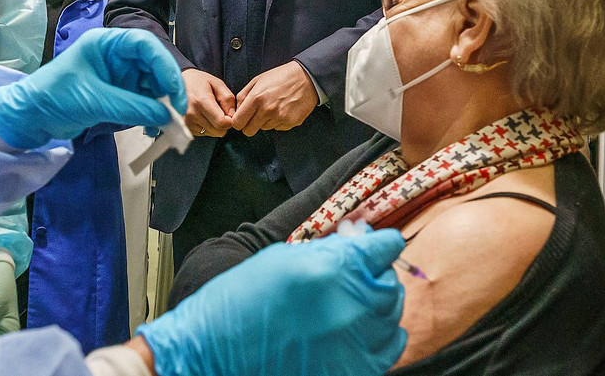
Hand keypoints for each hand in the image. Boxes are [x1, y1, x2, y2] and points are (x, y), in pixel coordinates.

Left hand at [0, 28, 186, 148]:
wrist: (30, 116)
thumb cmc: (54, 97)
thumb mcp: (94, 101)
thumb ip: (132, 107)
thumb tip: (167, 117)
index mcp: (107, 44)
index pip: (145, 45)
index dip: (164, 66)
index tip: (174, 91)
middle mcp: (116, 55)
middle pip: (153, 65)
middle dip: (167, 88)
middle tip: (177, 113)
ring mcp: (117, 75)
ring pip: (151, 84)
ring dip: (161, 103)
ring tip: (168, 125)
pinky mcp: (117, 93)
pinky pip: (142, 99)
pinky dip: (151, 112)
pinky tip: (155, 127)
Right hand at [136, 230, 407, 375]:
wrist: (212, 355)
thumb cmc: (239, 302)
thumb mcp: (281, 259)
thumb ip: (328, 250)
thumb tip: (360, 242)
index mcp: (331, 270)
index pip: (384, 248)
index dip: (380, 243)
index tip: (378, 244)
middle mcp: (350, 307)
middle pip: (391, 283)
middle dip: (376, 273)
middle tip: (357, 274)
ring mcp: (355, 344)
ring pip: (392, 315)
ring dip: (378, 304)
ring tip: (353, 303)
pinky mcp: (353, 372)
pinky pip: (390, 348)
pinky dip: (383, 335)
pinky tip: (364, 329)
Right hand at [181, 68, 234, 137]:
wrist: (175, 83)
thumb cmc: (198, 81)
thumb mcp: (217, 83)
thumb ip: (227, 99)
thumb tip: (232, 116)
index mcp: (201, 101)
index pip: (222, 123)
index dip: (230, 120)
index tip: (228, 112)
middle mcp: (192, 114)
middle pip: (218, 131)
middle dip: (223, 123)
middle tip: (219, 110)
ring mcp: (187, 122)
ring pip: (212, 133)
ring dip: (214, 125)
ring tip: (208, 111)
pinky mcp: (185, 127)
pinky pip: (204, 133)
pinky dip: (206, 126)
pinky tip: (201, 115)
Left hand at [231, 61, 318, 135]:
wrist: (306, 78)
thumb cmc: (280, 77)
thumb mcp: (257, 80)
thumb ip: (243, 96)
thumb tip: (237, 112)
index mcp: (256, 98)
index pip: (238, 123)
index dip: (238, 122)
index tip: (242, 119)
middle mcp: (267, 110)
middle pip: (249, 131)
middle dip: (249, 125)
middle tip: (256, 115)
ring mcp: (280, 118)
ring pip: (264, 129)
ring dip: (265, 121)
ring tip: (274, 107)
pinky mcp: (290, 123)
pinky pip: (277, 128)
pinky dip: (278, 121)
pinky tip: (283, 109)